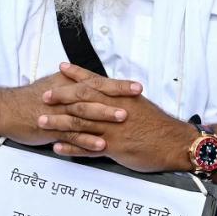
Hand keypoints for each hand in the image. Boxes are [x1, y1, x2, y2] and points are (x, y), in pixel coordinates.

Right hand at [0, 64, 140, 145]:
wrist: (3, 109)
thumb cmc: (30, 100)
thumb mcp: (54, 88)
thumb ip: (74, 87)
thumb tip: (95, 87)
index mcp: (67, 84)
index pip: (97, 82)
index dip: (117, 84)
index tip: (137, 87)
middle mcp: (64, 95)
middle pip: (93, 93)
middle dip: (116, 96)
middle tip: (136, 99)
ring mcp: (57, 113)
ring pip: (84, 112)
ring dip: (103, 115)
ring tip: (122, 119)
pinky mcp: (50, 129)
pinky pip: (71, 135)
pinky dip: (86, 140)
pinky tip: (101, 144)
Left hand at [37, 63, 193, 172]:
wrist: (174, 143)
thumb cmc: (159, 125)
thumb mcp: (141, 106)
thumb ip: (122, 101)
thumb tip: (110, 97)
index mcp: (121, 97)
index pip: (95, 82)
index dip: (77, 75)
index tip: (61, 68)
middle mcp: (114, 110)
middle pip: (82, 100)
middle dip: (61, 97)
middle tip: (44, 95)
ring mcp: (112, 129)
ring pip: (80, 123)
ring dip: (59, 122)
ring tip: (42, 121)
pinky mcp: (114, 147)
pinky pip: (87, 147)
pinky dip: (71, 147)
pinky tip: (57, 147)